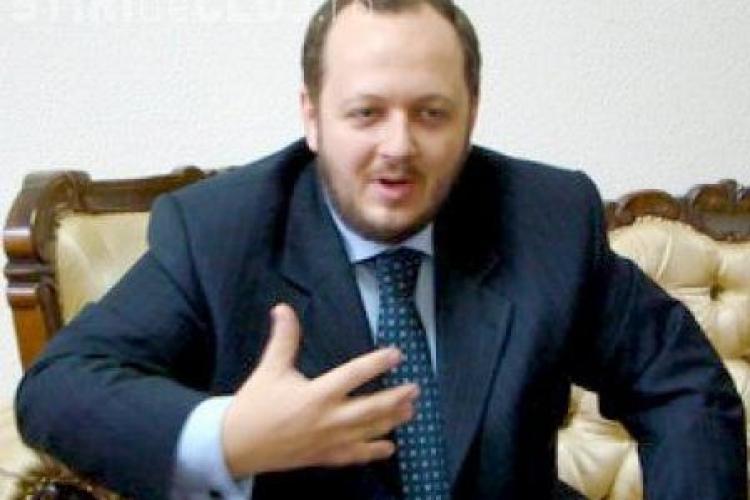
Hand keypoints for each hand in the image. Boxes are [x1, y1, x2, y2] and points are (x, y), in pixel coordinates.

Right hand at [221, 303, 417, 476]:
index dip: (377, 363)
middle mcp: (327, 419)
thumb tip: (283, 308)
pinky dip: (374, 452)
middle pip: (371, 408)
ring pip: (368, 431)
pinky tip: (390, 448)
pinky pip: (354, 456)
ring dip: (392, 421)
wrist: (235, 444)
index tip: (396, 354)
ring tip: (410, 411)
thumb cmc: (254, 404)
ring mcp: (328, 441)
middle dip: (396, 398)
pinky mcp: (324, 457)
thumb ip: (283, 338)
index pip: (354, 375)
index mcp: (316, 394)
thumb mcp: (270, 368)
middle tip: (415, 388)